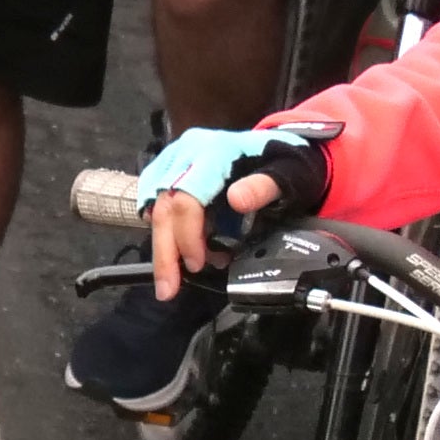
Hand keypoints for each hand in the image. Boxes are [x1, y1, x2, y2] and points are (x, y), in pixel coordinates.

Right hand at [133, 123, 329, 298]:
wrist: (275, 149)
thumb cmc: (282, 166)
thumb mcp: (287, 175)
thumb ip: (263, 187)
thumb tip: (236, 200)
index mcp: (214, 153)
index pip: (187, 197)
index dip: (188, 236)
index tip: (197, 265)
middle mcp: (187, 153)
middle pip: (164, 205)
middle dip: (165, 252)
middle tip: (169, 289)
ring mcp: (174, 161)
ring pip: (154, 207)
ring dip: (162, 248)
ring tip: (171, 280)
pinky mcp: (167, 170)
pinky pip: (153, 204)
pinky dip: (161, 232)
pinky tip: (172, 253)